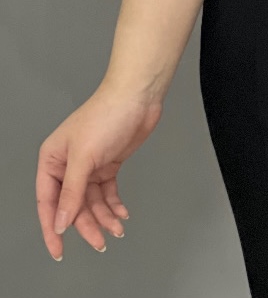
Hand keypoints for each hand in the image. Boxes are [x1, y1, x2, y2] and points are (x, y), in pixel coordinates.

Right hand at [36, 84, 163, 259]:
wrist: (138, 96)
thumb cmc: (106, 116)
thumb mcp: (84, 156)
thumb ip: (71, 191)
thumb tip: (60, 222)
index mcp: (52, 160)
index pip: (48, 202)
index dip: (52, 228)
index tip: (58, 251)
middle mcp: (68, 165)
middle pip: (72, 205)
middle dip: (86, 225)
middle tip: (100, 242)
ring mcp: (89, 165)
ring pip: (92, 201)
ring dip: (103, 217)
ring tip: (117, 230)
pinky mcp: (109, 164)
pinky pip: (107, 192)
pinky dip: (114, 204)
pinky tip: (122, 214)